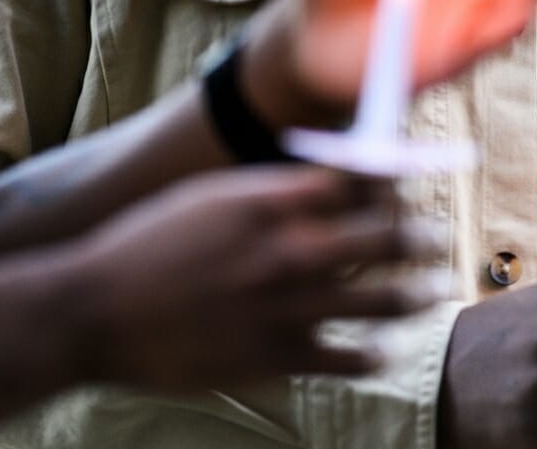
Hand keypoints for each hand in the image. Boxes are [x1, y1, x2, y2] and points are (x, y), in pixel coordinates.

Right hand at [63, 167, 447, 388]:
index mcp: (276, 203)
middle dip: (423, 235)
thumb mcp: (213, 196)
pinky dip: (371, 355)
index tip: (412, 181)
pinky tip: (380, 350)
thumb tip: (332, 179)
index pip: (363, 180)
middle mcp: (293, 251)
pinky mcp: (278, 357)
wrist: (94, 312)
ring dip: (419, 293)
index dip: (398, 177)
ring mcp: (291, 307)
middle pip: (387, 237)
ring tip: (435, 289)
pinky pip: (347, 358)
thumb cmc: (150, 243)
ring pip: (384, 301)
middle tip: (441, 236)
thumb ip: (276, 189)